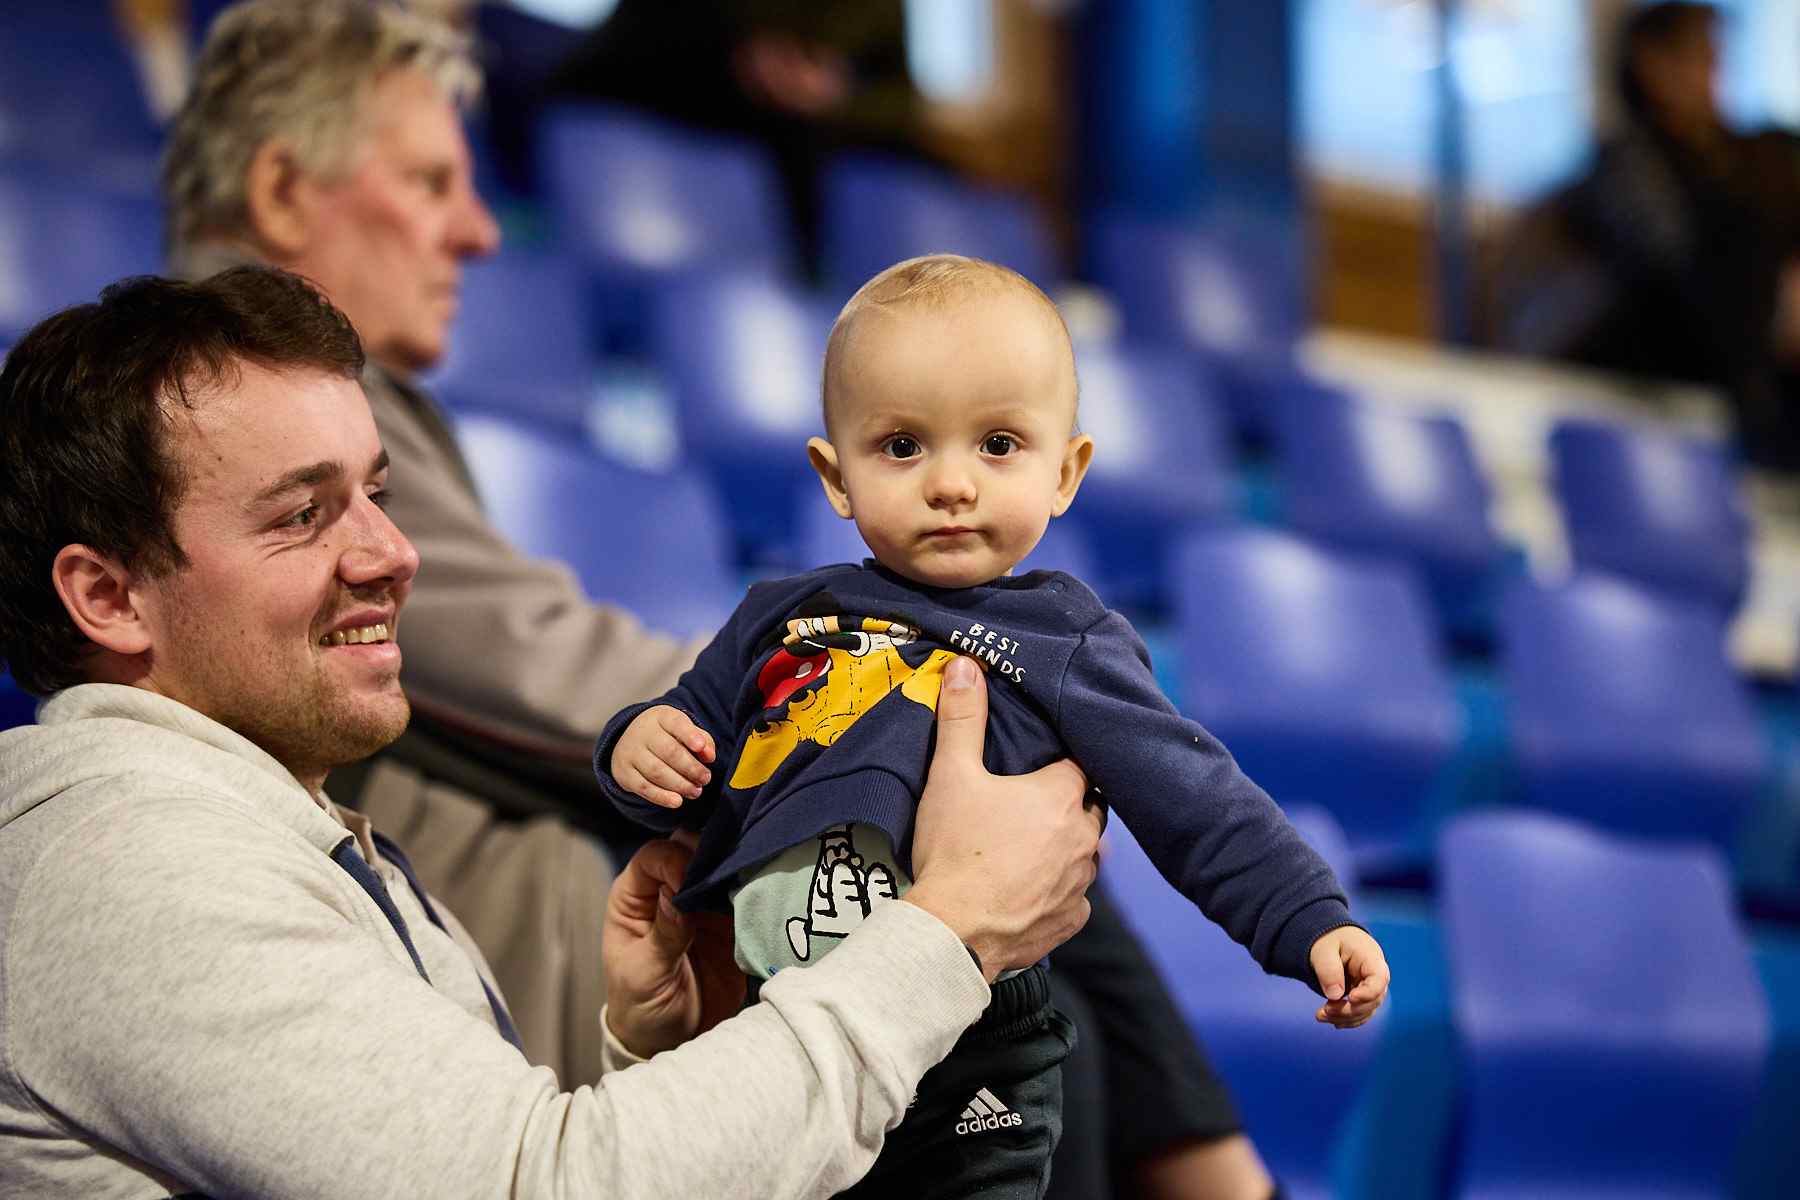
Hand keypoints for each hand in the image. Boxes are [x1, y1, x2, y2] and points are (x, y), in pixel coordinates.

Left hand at [602, 836, 743, 1057]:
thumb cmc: (641, 1007)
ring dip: (737, 870)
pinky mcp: (731, 921)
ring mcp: (702, 906)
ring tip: (755, 876)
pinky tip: (767, 892)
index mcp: (634, 899)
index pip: (653, 858)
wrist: (673, 1041)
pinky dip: (756, 892)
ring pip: (721, 868)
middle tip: (733, 865)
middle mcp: (668, 892)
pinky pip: (745, 896)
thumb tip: (676, 893)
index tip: (692, 881)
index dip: (674, 861)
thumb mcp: (645, 975)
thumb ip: (663, 935)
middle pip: (690, 853)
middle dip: (711, 855)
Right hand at [611, 705, 715, 808]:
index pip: (676, 723)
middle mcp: (643, 732)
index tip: (701, 747)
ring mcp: (630, 752)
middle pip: (669, 751)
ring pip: (657, 771)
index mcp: (661, 717)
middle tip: (705, 778)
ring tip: (695, 791)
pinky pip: (644, 787)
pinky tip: (677, 801)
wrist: (631, 742)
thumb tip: (709, 756)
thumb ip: (703, 740)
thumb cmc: (667, 736)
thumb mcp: (685, 731)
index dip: (690, 735)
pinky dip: (662, 797)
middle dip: (691, 768)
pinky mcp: (624, 772)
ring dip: (680, 785)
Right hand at [904, 656, 1101, 980]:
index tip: (1039, 765)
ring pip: (1086, 854)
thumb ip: (962, 719)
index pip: (1079, 765)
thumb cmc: (956, 849)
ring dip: (1066, 848)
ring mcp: (1081, 882)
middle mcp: (1084, 837)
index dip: (1060, 763)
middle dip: (1067, 803)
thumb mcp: (951, 775)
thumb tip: (966, 666)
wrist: (954, 931)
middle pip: (1088, 807)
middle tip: (1030, 805)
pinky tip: (1033, 891)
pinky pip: (1076, 899)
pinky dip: (1059, 892)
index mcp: (1062, 795)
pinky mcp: (1071, 920)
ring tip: (1030, 848)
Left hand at [1309, 926, 1389, 1028]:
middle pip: (1372, 1000)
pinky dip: (1347, 1020)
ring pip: (1366, 1010)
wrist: (1330, 940)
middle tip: (1324, 1011)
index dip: (1368, 993)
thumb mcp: (1323, 950)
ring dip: (1345, 1018)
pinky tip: (1332, 1021)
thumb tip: (1335, 995)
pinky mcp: (1362, 997)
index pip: (1379, 979)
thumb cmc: (1328, 940)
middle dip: (1349, 1010)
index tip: (1351, 998)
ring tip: (1320, 1016)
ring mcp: (1370, 988)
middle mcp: (1375, 975)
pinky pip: (1360, 1013)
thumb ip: (1329, 969)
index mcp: (1370, 958)